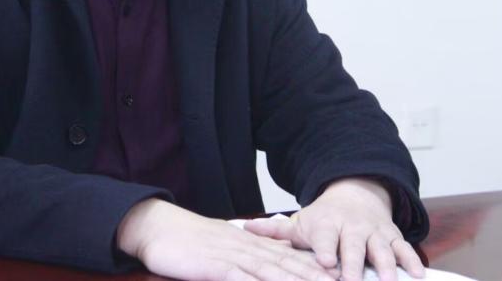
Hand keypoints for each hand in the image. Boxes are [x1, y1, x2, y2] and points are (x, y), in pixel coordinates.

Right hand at [117, 198, 338, 280]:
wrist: (157, 226)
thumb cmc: (189, 241)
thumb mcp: (225, 247)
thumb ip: (249, 256)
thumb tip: (271, 264)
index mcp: (252, 246)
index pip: (293, 260)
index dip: (320, 271)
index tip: (344, 278)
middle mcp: (249, 250)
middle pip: (291, 268)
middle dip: (320, 280)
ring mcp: (234, 258)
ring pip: (274, 274)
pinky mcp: (217, 267)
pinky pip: (243, 280)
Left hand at [243, 178, 424, 280]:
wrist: (355, 195)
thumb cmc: (323, 219)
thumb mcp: (300, 222)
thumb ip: (275, 230)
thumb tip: (244, 227)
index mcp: (326, 224)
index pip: (325, 237)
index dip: (325, 250)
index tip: (325, 263)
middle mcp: (351, 227)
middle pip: (353, 246)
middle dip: (354, 263)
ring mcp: (374, 232)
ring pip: (381, 248)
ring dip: (385, 264)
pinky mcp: (392, 236)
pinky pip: (404, 248)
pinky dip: (411, 260)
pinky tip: (416, 275)